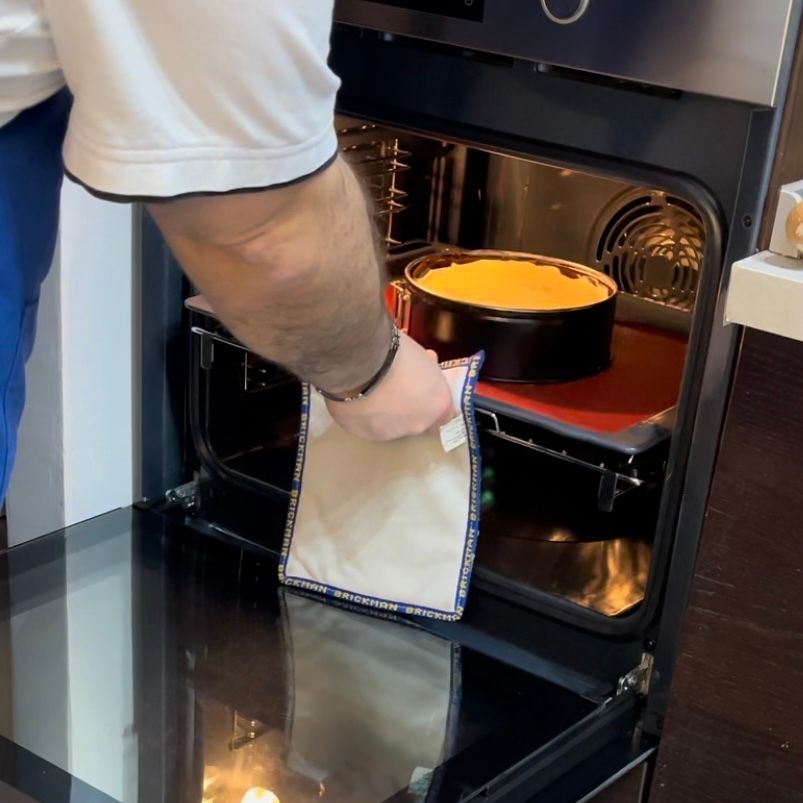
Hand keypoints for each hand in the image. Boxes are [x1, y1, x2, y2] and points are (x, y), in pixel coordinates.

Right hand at [325, 333, 454, 440]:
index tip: (424, 394)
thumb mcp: (421, 356)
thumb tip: (427, 363)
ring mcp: (393, 434)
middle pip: (419, 422)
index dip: (433, 404)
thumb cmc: (394, 352)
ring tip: (371, 393)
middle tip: (394, 389)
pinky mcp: (367, 435)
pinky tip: (357, 400)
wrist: (360, 363)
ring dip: (386, 414)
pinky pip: (369, 427)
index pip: (446, 416)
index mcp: (439, 404)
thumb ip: (427, 369)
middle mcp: (419, 425)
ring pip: (393, 427)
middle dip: (409, 408)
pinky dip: (366, 416)